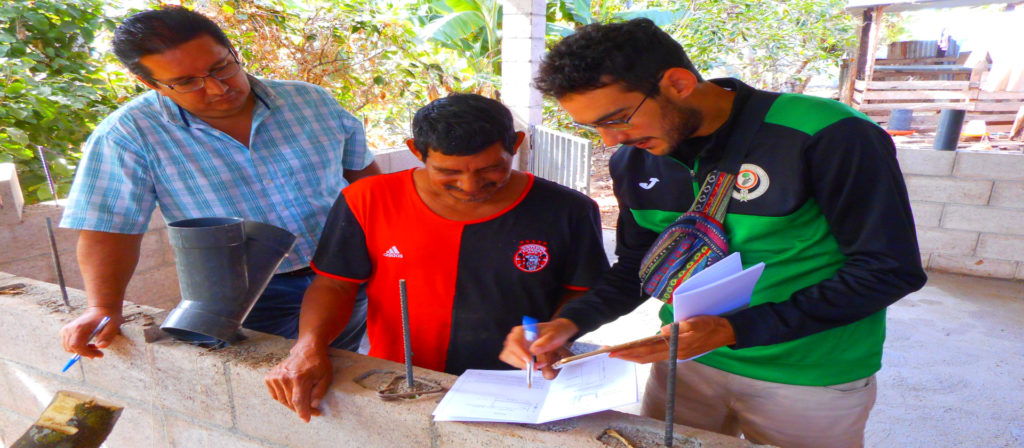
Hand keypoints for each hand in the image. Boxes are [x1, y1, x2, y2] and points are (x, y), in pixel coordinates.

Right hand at [60, 306, 122, 358]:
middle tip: (98, 351)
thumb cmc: (108, 318)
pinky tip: (88, 344)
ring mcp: (66, 329)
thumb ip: (107, 337)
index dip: (86, 353)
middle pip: (71, 348)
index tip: (99, 354)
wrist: (101, 309)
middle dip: (85, 353)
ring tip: (94, 346)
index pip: (76, 345)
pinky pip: (68, 345)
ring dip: (81, 350)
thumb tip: (100, 346)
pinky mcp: (65, 331)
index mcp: (80, 327)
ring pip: (69, 348)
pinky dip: (77, 348)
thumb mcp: (113, 327)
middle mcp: (70, 328)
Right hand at [265, 343, 332, 421]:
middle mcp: (285, 377)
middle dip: (302, 409)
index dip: (302, 412)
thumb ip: (319, 393)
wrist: (307, 350)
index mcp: (299, 377)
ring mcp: (276, 376)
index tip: (306, 419)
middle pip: (290, 403)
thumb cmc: (318, 364)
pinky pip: (275, 395)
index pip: (298, 401)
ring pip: (282, 401)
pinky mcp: (270, 377)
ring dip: (292, 405)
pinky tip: (292, 394)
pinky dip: (283, 398)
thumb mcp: (325, 378)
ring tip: (304, 403)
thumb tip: (312, 406)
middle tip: (313, 411)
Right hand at [499, 318, 578, 379]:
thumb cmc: (554, 332)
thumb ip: (544, 342)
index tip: (529, 360)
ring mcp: (515, 345)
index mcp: (522, 330)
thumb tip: (533, 350)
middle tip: (535, 366)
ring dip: (521, 364)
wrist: (556, 333)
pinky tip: (532, 365)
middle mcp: (515, 337)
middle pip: (509, 351)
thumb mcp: (553, 336)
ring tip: (536, 366)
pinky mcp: (517, 352)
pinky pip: (513, 360)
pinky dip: (521, 365)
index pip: (514, 342)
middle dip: (520, 362)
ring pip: (509, 357)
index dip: (519, 353)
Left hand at [609, 315, 735, 363]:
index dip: (629, 351)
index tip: (614, 351)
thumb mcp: (699, 322)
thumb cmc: (713, 325)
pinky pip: (656, 354)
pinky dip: (643, 352)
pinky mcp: (678, 350)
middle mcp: (674, 353)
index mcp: (677, 347)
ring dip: (633, 354)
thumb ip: (682, 327)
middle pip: (644, 356)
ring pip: (649, 356)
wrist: (728, 332)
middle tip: (607, 351)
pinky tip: (636, 349)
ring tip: (617, 351)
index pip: (647, 351)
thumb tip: (662, 330)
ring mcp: (675, 353)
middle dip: (625, 355)